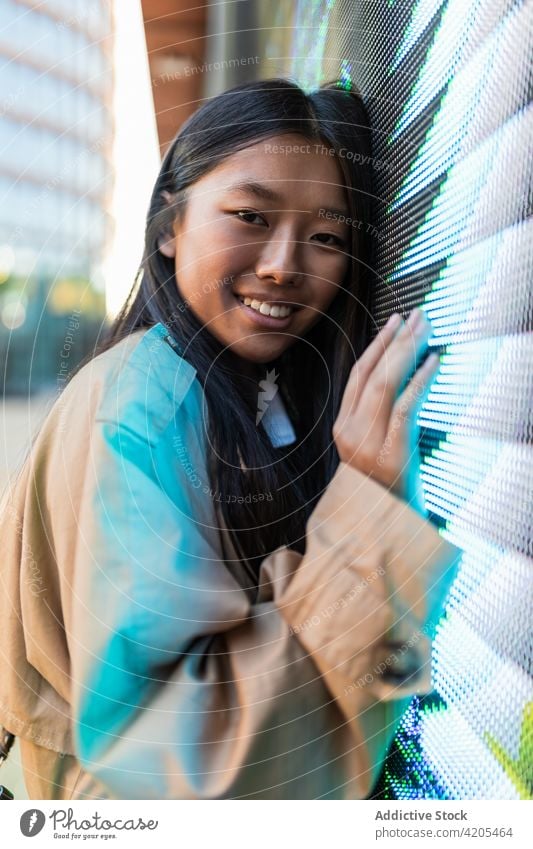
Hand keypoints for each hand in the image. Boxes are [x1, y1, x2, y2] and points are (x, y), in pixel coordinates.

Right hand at [332, 308, 439, 515]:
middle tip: (417, 314)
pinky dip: (420, 380)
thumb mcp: (370, 451)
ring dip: (409, 351)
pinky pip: (405, 407)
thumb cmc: (383, 490)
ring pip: (386, 384)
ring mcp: (368, 443)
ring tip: (426, 328)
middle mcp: (349, 432)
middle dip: (396, 339)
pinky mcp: (391, 453)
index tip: (395, 321)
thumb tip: (393, 379)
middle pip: (372, 373)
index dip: (377, 345)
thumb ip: (372, 420)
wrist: (384, 531)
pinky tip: (434, 360)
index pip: (358, 375)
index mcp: (342, 428)